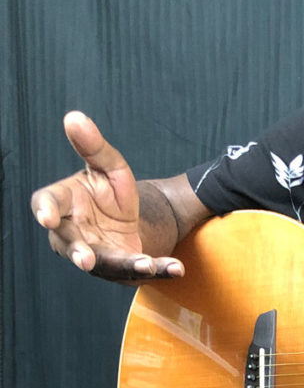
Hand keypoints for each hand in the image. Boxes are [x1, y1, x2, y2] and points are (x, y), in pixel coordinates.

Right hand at [30, 111, 183, 281]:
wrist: (128, 216)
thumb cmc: (107, 189)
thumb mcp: (108, 166)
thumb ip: (93, 147)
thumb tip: (73, 116)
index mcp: (63, 203)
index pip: (46, 204)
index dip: (45, 211)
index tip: (48, 217)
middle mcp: (72, 232)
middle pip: (71, 244)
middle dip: (80, 253)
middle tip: (87, 259)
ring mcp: (94, 253)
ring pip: (106, 263)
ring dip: (126, 265)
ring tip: (146, 265)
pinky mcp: (117, 266)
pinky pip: (136, 270)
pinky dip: (158, 268)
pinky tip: (175, 268)